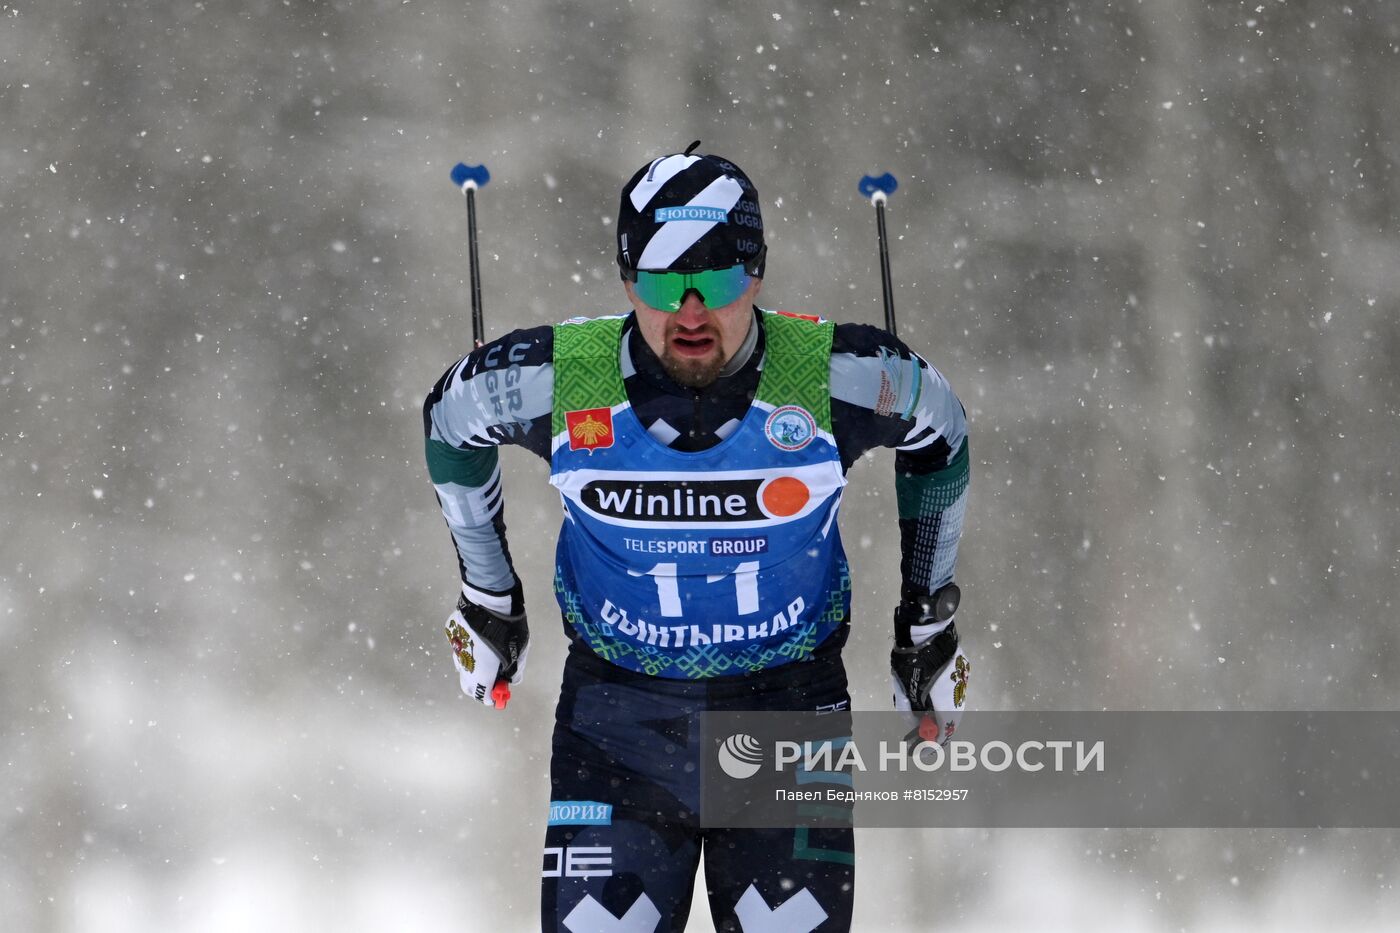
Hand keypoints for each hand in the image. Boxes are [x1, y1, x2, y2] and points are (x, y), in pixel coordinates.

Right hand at [445, 585, 528, 708]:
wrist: (488, 599)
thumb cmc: (508, 628)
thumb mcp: (518, 650)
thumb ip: (515, 669)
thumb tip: (512, 679)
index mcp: (479, 673)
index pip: (481, 695)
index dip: (491, 698)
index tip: (499, 695)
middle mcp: (462, 664)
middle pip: (468, 685)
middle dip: (479, 687)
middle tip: (492, 680)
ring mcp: (454, 648)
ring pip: (461, 665)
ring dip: (473, 667)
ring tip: (487, 657)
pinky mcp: (451, 633)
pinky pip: (459, 646)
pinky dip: (468, 648)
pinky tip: (479, 637)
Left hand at [890, 592, 969, 744]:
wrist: (926, 626)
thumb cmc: (910, 658)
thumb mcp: (903, 687)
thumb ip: (908, 709)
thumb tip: (912, 724)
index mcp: (946, 700)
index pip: (943, 730)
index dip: (932, 743)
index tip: (923, 752)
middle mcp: (959, 693)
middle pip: (952, 720)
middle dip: (937, 732)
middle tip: (921, 741)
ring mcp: (962, 680)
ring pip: (955, 706)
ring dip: (940, 717)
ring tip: (922, 724)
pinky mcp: (961, 668)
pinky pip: (954, 692)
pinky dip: (943, 702)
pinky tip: (930, 704)